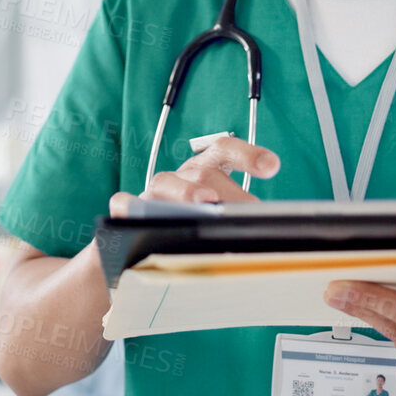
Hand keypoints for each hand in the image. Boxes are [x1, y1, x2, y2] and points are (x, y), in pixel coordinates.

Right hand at [107, 135, 279, 216]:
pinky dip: (129, 207)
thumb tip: (265, 229)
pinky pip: (124, 203)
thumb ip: (237, 217)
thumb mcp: (219, 219)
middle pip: (204, 173)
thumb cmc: (191, 229)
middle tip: (248, 212)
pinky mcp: (129, 209)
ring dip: (187, 191)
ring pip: (166, 182)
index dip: (248, 155)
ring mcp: (153, 192)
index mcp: (205, 171)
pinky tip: (139, 214)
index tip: (271, 166)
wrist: (144, 244)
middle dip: (229, 192)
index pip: (225, 151)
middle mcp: (181, 176)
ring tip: (206, 202)